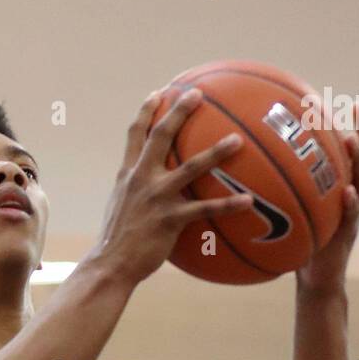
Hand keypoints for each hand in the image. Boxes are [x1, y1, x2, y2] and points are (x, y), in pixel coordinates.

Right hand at [89, 88, 252, 286]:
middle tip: (197, 94)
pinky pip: (205, 209)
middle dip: (178, 112)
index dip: (147, 111)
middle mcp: (141, 179)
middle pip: (162, 136)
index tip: (159, 93)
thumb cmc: (116, 243)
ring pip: (191, 168)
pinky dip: (228, 205)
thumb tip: (147, 192)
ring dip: (215, 152)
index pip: (136, 135)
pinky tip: (248, 200)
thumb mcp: (118, 209)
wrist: (110, 266)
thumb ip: (133, 193)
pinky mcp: (170, 219)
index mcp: (128, 175)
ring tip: (237, 141)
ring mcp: (157, 198)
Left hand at [297, 103, 358, 293]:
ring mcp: (352, 215)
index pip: (344, 152)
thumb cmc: (300, 245)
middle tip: (356, 109)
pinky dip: (350, 204)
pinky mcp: (347, 236)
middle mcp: (350, 196)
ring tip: (350, 141)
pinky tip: (347, 192)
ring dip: (357, 161)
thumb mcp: (290, 215)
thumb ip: (279, 194)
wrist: (316, 281)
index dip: (344, 127)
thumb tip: (248, 171)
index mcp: (338, 188)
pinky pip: (351, 217)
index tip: (338, 100)